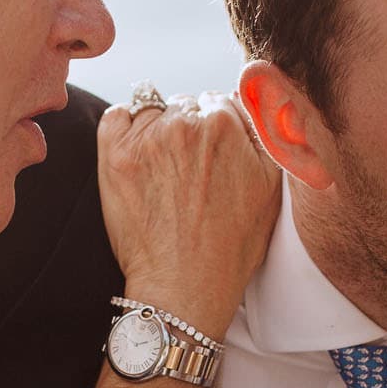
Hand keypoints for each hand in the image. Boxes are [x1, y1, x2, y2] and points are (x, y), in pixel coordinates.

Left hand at [97, 87, 280, 338]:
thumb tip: (259, 101)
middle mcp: (186, 122)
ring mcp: (147, 137)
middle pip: (184, 106)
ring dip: (155, 131)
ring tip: (162, 174)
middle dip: (187, 130)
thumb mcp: (271, 186)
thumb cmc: (231, 246)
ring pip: (151, 111)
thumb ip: (266, 135)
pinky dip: (123, 129)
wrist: (184, 286)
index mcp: (226, 123)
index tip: (211, 158)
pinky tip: (136, 160)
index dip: (216, 132)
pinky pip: (116, 117)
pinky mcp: (115, 154)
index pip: (217, 103)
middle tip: (188, 174)